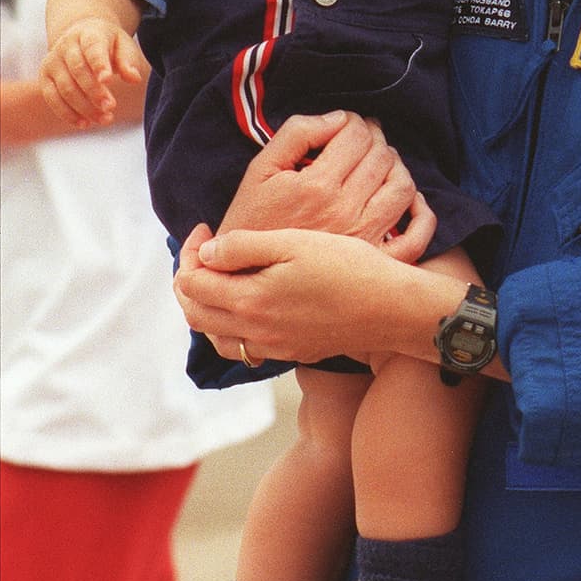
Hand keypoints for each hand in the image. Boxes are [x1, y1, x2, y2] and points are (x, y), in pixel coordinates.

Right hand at [40, 20, 145, 125]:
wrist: (81, 37)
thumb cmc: (108, 44)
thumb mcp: (123, 46)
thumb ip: (128, 61)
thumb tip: (134, 78)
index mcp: (88, 34)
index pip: (93, 49)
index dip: (99, 65)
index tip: (108, 82)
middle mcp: (66, 45)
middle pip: (78, 71)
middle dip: (94, 92)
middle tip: (111, 107)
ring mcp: (52, 61)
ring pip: (65, 88)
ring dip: (84, 107)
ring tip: (105, 119)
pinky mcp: (45, 77)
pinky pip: (52, 98)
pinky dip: (67, 113)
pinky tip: (85, 123)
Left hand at [173, 223, 465, 367]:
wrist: (392, 308)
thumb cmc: (348, 267)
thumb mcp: (294, 243)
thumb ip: (243, 246)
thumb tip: (207, 253)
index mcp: (249, 301)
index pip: (190, 282)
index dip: (189, 252)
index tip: (204, 229)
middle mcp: (255, 331)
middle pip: (195, 314)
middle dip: (188, 280)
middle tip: (202, 253)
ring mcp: (274, 346)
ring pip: (217, 335)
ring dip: (207, 306)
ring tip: (219, 278)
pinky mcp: (293, 351)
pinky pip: (245, 345)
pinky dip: (232, 325)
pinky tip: (251, 302)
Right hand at [217, 111, 435, 259]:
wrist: (246, 279)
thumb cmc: (250, 222)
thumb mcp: (259, 171)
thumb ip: (297, 134)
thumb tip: (337, 117)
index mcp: (316, 186)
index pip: (356, 136)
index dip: (354, 122)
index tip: (345, 126)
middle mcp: (345, 211)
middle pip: (381, 156)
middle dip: (374, 139)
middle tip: (362, 141)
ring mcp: (365, 238)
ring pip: (402, 187)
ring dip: (396, 167)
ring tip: (380, 165)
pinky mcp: (376, 261)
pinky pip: (416, 235)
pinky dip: (420, 213)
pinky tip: (408, 201)